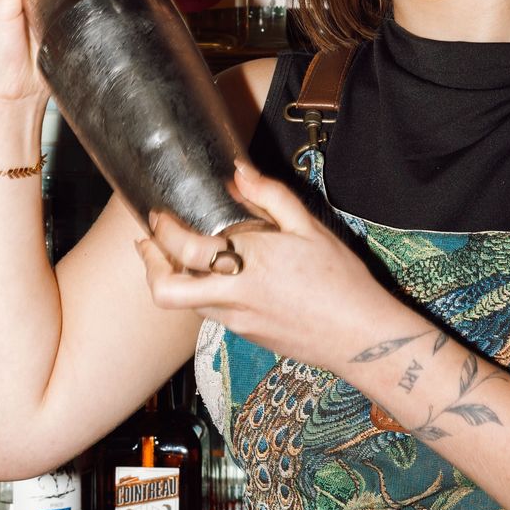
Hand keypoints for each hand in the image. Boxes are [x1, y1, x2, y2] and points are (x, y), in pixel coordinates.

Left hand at [135, 159, 386, 372]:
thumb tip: (238, 172)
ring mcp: (237, 321)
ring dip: (174, 278)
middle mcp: (235, 296)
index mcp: (250, 263)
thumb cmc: (341, 280)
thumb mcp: (310, 229)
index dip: (163, 230)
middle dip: (150, 265)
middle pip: (167, 290)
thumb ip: (270, 196)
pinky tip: (221, 275)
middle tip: (149, 242)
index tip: (159, 214)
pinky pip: (211, 312)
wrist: (359, 337)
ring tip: (179, 255)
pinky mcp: (245, 335)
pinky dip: (203, 291)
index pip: (186, 248)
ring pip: (185, 303)